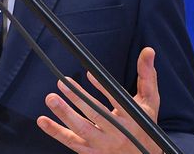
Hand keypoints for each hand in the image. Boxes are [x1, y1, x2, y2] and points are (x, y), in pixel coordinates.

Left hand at [37, 47, 161, 153]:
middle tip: (62, 83)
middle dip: (78, 99)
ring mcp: (103, 145)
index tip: (89, 73)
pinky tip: (43, 121)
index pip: (117, 100)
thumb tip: (148, 50)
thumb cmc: (146, 126)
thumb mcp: (150, 102)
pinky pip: (72, 143)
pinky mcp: (92, 153)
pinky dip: (57, 132)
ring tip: (51, 98)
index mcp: (132, 118)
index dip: (103, 88)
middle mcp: (117, 133)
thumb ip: (147, 76)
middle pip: (96, 115)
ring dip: (64, 114)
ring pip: (82, 130)